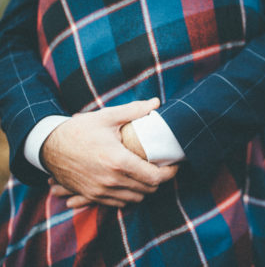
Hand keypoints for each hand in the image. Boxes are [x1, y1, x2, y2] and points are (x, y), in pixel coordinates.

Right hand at [43, 98, 177, 207]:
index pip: (155, 177)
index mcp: (118, 161)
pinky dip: (129, 195)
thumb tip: (155, 102)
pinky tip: (129, 181)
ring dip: (145, 188)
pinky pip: (119, 203)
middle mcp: (111, 181)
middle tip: (161, 166)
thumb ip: (134, 111)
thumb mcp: (106, 117)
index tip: (175, 165)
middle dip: (159, 179)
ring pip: (135, 199)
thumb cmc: (79, 130)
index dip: (170, 173)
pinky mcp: (92, 196)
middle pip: (148, 190)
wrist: (48, 147)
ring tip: (146, 173)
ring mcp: (100, 192)